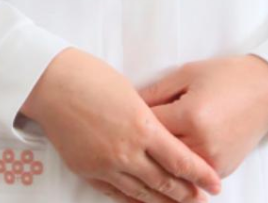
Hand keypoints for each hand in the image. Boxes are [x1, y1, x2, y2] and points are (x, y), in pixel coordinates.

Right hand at [20, 47, 223, 202]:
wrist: (52, 83)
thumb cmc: (91, 77)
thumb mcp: (130, 93)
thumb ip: (148, 119)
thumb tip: (160, 135)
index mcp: (142, 126)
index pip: (180, 160)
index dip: (200, 175)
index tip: (215, 184)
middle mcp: (127, 151)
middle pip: (164, 181)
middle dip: (186, 193)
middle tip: (202, 200)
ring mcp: (106, 165)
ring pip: (141, 192)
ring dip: (163, 202)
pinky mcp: (88, 171)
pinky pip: (116, 193)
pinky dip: (133, 200)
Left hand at [135, 55, 267, 178]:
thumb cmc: (227, 75)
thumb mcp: (188, 74)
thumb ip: (157, 92)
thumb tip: (129, 105)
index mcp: (191, 116)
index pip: (148, 126)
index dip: (132, 121)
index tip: (120, 118)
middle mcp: (202, 144)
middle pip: (157, 153)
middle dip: (140, 146)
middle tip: (123, 139)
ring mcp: (214, 162)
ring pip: (173, 170)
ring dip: (157, 162)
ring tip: (141, 154)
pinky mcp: (223, 171)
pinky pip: (192, 175)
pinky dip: (179, 169)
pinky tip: (167, 161)